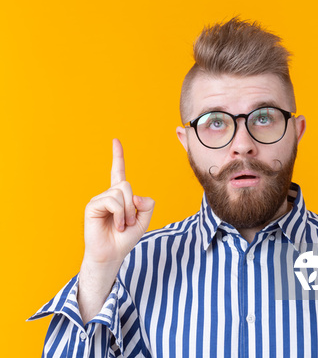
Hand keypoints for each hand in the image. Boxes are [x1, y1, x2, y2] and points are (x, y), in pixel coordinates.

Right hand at [82, 138, 154, 267]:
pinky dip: (118, 215)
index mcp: (119, 195)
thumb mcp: (143, 221)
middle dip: (132, 206)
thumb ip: (147, 205)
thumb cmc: (124, 239)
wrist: (111, 255)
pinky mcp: (92, 206)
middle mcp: (108, 194)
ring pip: (121, 193)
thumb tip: (136, 196)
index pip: (118, 171)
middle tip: (128, 222)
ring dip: (126, 213)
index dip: (118, 156)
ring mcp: (99, 199)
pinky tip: (115, 225)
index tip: (115, 140)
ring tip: (121, 225)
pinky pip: (112, 201)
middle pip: (126, 185)